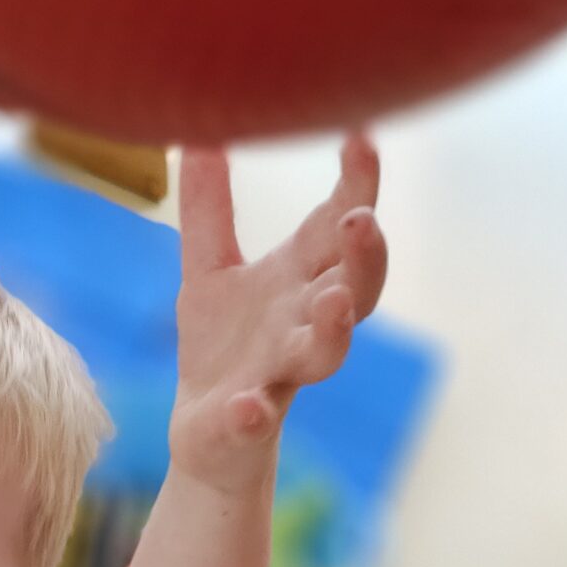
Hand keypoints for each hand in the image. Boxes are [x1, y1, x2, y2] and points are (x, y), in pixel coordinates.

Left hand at [170, 132, 386, 486]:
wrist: (207, 435)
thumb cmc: (222, 345)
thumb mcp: (208, 269)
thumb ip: (209, 207)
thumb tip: (201, 130)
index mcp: (298, 280)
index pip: (339, 225)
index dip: (357, 185)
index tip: (362, 136)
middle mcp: (303, 324)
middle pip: (355, 287)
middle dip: (365, 256)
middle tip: (362, 219)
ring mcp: (280, 375)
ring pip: (326, 353)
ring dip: (335, 329)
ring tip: (334, 302)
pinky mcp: (247, 422)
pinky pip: (258, 420)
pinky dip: (255, 414)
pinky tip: (249, 406)